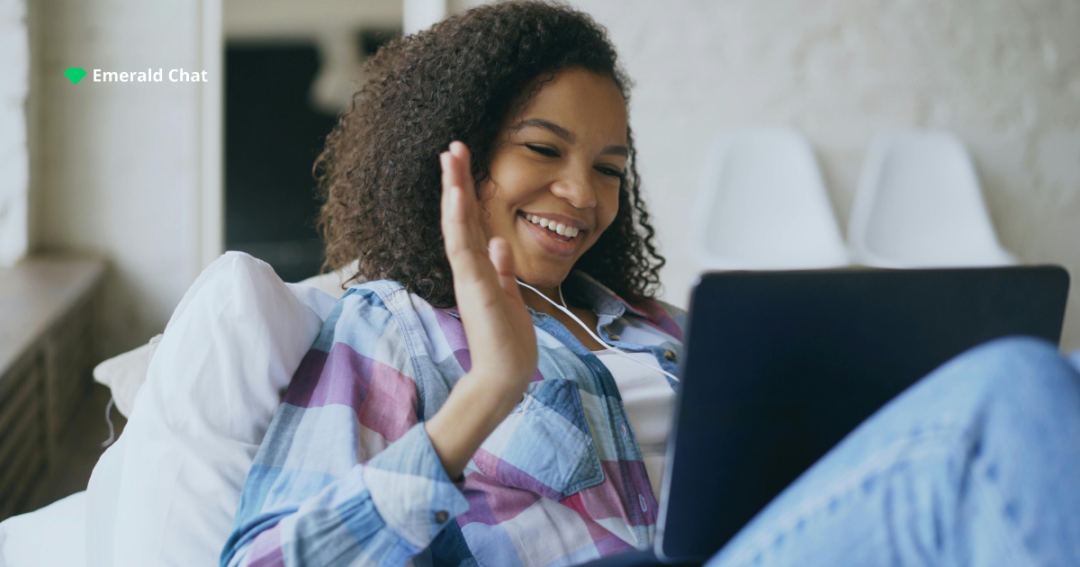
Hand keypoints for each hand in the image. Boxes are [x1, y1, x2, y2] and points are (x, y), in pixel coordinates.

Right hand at [439, 141, 537, 404]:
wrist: (506, 375)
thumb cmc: (508, 341)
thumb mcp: (509, 296)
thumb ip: (502, 269)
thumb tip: (498, 243)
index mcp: (479, 269)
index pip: (469, 223)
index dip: (465, 192)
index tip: (463, 162)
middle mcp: (470, 269)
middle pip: (459, 216)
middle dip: (456, 181)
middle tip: (452, 146)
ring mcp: (470, 277)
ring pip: (457, 225)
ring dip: (454, 190)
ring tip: (450, 157)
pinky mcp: (475, 288)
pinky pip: (462, 249)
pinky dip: (457, 221)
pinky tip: (456, 196)